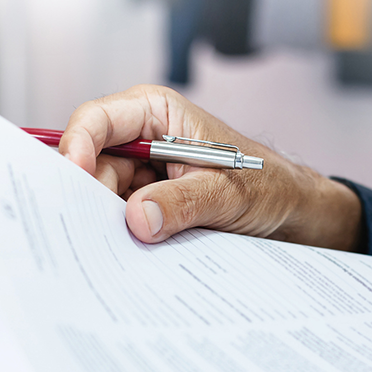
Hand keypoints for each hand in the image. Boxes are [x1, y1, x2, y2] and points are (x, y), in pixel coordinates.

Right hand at [59, 85, 361, 250]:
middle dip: (91, 198)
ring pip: (103, 199)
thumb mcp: (228, 194)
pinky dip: (122, 239)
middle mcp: (143, 142)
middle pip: (92, 166)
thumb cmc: (270, 188)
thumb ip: (182, 202)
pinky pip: (122, 222)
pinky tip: (127, 256)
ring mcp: (143, 178)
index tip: (75, 180)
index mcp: (157, 114)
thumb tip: (137, 219)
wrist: (295, 217)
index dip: (77, 147)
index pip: (97, 121)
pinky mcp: (149, 208)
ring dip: (107, 225)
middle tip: (90, 233)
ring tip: (113, 250)